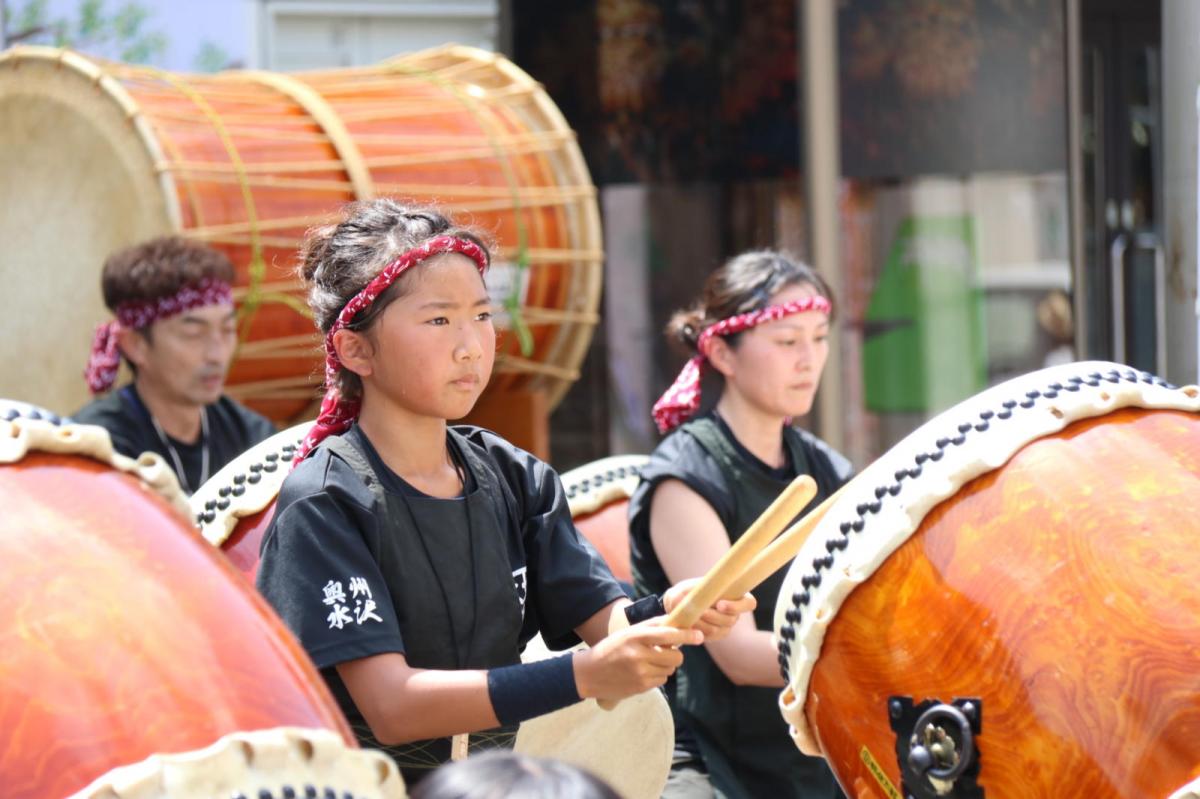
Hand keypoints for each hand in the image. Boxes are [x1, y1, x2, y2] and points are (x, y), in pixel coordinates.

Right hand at [572, 623, 701, 701]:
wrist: (589, 673)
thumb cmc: (611, 648)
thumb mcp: (628, 633)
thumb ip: (651, 628)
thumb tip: (678, 625)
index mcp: (635, 636)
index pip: (668, 634)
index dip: (686, 635)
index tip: (699, 636)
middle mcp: (638, 655)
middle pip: (675, 657)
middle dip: (675, 654)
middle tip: (665, 651)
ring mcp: (640, 673)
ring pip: (669, 670)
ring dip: (665, 665)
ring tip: (648, 662)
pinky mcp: (640, 687)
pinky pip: (661, 680)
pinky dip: (657, 676)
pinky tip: (643, 672)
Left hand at [662, 578, 756, 642]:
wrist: (680, 603)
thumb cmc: (689, 590)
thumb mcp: (694, 586)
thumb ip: (701, 589)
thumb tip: (700, 595)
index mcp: (737, 595)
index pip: (749, 603)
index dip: (736, 606)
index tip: (720, 605)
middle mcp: (735, 612)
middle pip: (730, 619)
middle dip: (713, 616)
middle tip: (699, 611)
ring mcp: (727, 625)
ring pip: (717, 629)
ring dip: (702, 623)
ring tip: (691, 616)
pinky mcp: (717, 635)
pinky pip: (709, 637)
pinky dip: (698, 630)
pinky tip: (691, 623)